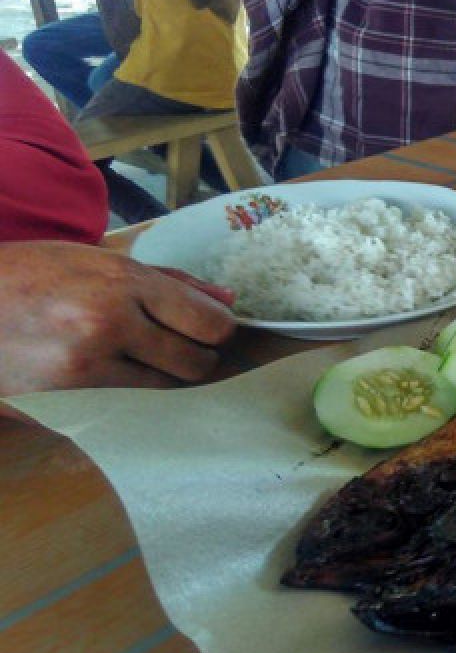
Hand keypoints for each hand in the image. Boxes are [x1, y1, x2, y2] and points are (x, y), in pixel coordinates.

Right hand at [0, 241, 236, 396]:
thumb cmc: (31, 273)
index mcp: (123, 280)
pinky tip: (122, 364)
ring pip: (167, 383)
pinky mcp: (72, 391)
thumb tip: (227, 299)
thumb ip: (169, 280)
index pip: (208, 321)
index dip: (221, 328)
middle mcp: (112, 321)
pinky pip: (131, 394)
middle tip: (190, 344)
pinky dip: (138, 383)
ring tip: (149, 352)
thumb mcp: (98, 259)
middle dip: (202, 355)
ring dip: (171, 371)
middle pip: (197, 360)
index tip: (215, 327)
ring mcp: (90, 361)